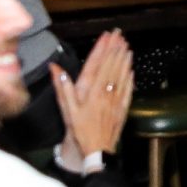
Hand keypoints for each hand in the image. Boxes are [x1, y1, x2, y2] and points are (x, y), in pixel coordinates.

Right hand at [51, 31, 133, 161]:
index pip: (99, 65)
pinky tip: (131, 71)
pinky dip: (130, 79)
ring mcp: (116, 100)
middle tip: (120, 35)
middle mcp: (106, 93)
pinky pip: (128, 90)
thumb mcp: (67, 110)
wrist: (97, 150)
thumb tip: (55, 68)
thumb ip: (63, 87)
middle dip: (116, 49)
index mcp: (92, 91)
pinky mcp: (123, 109)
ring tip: (127, 47)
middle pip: (113, 67)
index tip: (108, 36)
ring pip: (122, 76)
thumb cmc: (81, 131)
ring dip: (125, 61)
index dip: (104, 49)